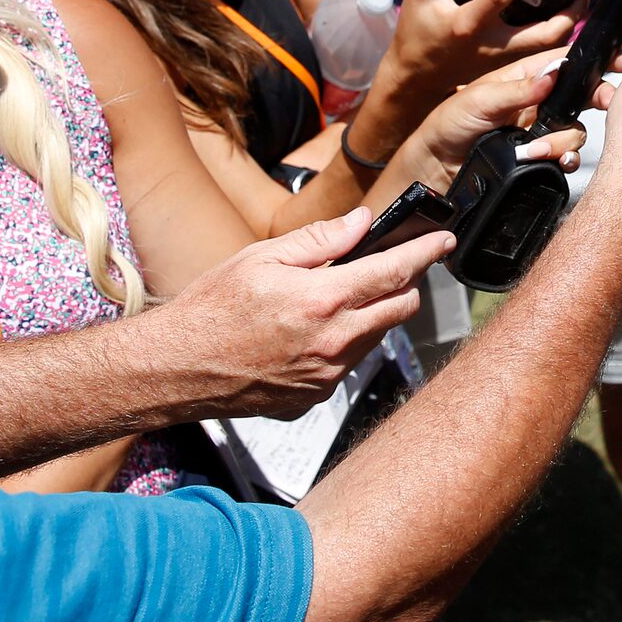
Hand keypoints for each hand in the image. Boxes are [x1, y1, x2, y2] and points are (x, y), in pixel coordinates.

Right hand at [156, 208, 452, 419]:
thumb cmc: (212, 310)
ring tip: (335, 299)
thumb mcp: (261, 258)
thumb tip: (361, 223)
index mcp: (322, 300)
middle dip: (405, 284)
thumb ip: (320, 241)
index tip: (443, 241)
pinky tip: (311, 332)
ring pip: (377, 337)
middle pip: (401, 308)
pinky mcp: (315, 397)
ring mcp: (327, 375)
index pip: (395, 272)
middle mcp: (333, 342)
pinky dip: (344, 343)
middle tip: (390, 266)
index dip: (425, 252)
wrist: (179, 368)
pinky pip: (348, 364)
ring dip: (373, 314)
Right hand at [380, 0, 587, 104]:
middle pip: (546, 34)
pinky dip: (559, 33)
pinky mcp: (510, 66)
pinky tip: (564, 14)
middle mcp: (493, 46)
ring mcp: (505, 60)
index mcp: (469, 24)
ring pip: (552, 46)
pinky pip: (545, 51)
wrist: (417, 75)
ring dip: (571, 22)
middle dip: (572, 11)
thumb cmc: (419, 29)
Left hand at [386, 54, 586, 189]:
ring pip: (575, 130)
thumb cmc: (449, 125)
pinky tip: (554, 162)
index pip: (565, 61)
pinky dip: (564, 159)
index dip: (593, 60)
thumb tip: (553, 75)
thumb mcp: (479, 100)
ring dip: (564, 140)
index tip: (619, 62)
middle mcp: (537, 102)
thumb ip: (517, 89)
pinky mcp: (538, 157)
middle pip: (581, 96)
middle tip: (603, 103)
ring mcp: (539, 131)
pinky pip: (565, 156)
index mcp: (524, 78)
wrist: (435, 169)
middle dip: (596, 98)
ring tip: (540, 150)